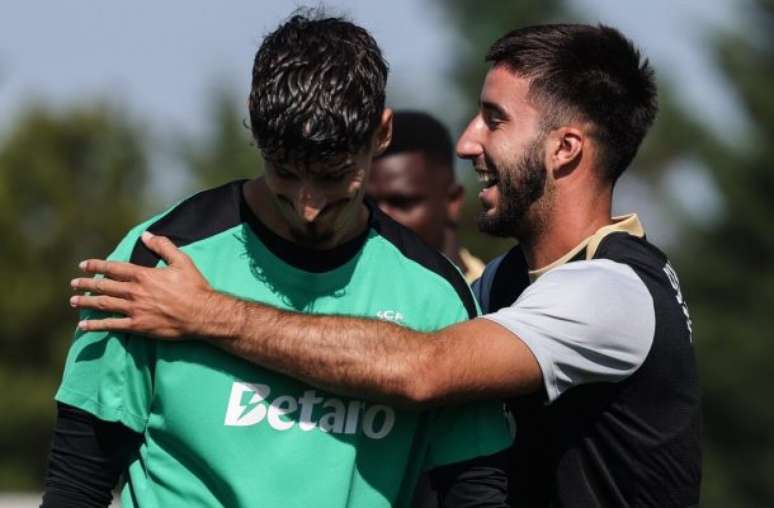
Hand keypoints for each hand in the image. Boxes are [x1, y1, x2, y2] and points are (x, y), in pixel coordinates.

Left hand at [70, 232, 214, 338]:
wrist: (202, 314)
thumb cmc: (194, 287)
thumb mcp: (182, 261)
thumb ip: (163, 246)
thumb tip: (146, 235)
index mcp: (143, 275)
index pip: (113, 268)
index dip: (96, 266)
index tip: (83, 265)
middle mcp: (135, 292)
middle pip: (104, 286)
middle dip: (86, 284)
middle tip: (74, 284)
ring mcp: (134, 310)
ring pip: (104, 304)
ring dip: (86, 302)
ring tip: (73, 301)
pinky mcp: (138, 326)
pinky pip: (111, 325)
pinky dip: (96, 326)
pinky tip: (84, 326)